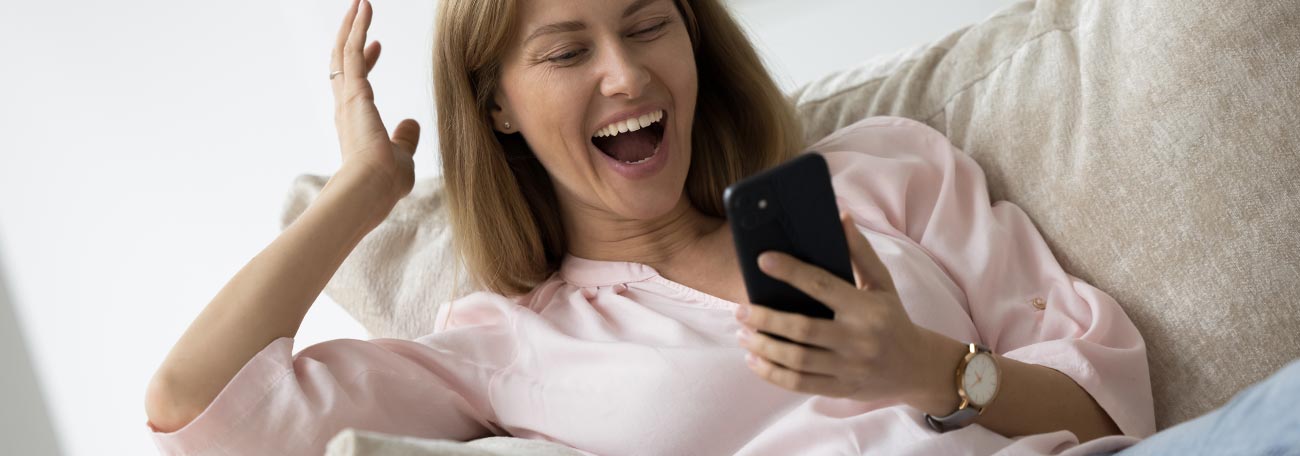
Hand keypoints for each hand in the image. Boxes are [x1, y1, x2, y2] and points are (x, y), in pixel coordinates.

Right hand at [330, 0, 418, 205]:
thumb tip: (411, 124)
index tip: (377, 45)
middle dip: (351, 36)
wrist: (372, 188)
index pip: (356, 83)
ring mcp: (347, 98)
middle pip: (343, 62)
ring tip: (360, 2)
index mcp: (355, 122)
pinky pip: (352, 51)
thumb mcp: (401, 156)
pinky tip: (364, 8)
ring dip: (352, 25)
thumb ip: (404, 139)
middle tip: (359, 14)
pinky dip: (357, 27)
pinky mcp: (354, 92)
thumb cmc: (386, 182)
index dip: (365, 62)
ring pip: (344, 52)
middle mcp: (346, 107)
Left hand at [735, 212, 940, 406]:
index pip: (822, 286)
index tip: (762, 260)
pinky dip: (771, 373)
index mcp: (865, 308)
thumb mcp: (882, 283)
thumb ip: (860, 252)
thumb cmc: (893, 318)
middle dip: (765, 319)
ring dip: (763, 346)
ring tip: (742, 334)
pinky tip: (754, 359)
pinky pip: (799, 384)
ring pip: (796, 360)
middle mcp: (857, 339)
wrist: (917, 368)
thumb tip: (841, 216)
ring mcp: (848, 368)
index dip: (790, 271)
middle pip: (801, 329)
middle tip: (740, 310)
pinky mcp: (841, 389)